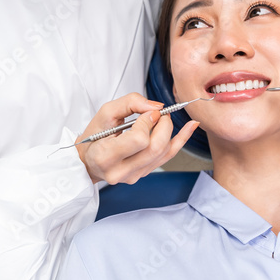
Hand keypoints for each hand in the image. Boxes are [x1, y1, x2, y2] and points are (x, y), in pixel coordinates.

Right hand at [77, 93, 199, 184]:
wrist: (88, 160)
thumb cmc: (94, 136)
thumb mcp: (105, 113)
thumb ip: (130, 103)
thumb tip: (156, 107)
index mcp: (106, 157)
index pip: (138, 140)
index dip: (147, 122)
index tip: (147, 112)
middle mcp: (120, 171)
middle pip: (155, 148)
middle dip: (164, 125)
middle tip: (159, 113)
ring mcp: (133, 176)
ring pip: (163, 153)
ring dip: (170, 130)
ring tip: (164, 118)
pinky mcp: (143, 174)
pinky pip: (167, 157)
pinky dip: (181, 140)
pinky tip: (191, 126)